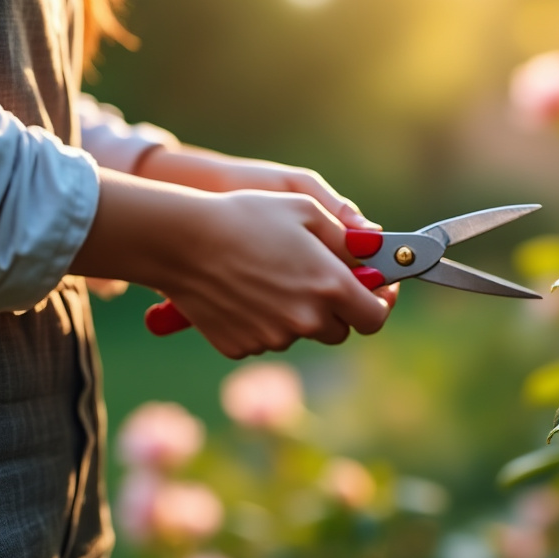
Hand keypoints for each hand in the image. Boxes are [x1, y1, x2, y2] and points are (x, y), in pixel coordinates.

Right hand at [157, 190, 391, 357]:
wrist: (180, 241)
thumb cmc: (246, 216)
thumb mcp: (306, 210)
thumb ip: (348, 238)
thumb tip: (374, 253)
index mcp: (329, 287)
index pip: (375, 318)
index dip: (379, 304)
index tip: (375, 291)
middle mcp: (305, 319)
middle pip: (339, 329)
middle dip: (337, 308)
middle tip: (320, 280)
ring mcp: (272, 337)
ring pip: (301, 333)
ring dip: (299, 314)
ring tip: (273, 276)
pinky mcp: (241, 347)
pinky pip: (266, 338)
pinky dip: (264, 321)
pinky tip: (247, 291)